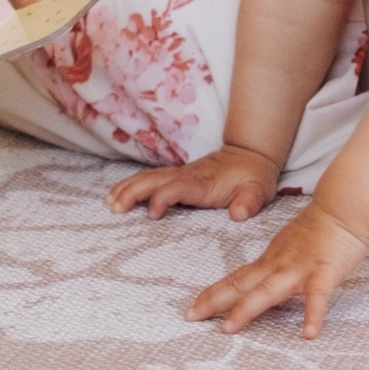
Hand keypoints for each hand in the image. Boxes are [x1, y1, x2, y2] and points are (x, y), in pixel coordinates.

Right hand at [106, 145, 279, 222]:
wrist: (250, 155)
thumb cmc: (253, 178)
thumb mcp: (259, 191)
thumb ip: (250, 202)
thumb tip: (239, 214)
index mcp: (204, 183)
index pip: (179, 188)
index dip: (164, 198)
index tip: (152, 214)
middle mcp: (188, 176)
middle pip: (156, 180)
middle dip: (134, 191)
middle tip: (115, 207)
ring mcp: (180, 174)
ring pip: (149, 177)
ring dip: (128, 187)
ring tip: (109, 202)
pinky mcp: (177, 176)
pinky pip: (150, 178)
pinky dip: (131, 184)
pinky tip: (117, 194)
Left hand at [187, 200, 368, 338]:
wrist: (344, 206)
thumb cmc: (321, 228)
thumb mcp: (290, 247)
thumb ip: (276, 267)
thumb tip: (261, 286)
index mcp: (271, 260)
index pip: (237, 278)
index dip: (214, 293)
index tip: (192, 307)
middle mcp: (279, 265)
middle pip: (242, 284)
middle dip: (215, 300)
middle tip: (191, 316)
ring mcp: (300, 269)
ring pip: (268, 290)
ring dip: (247, 309)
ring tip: (228, 328)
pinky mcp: (324, 272)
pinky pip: (318, 296)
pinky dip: (313, 315)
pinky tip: (309, 334)